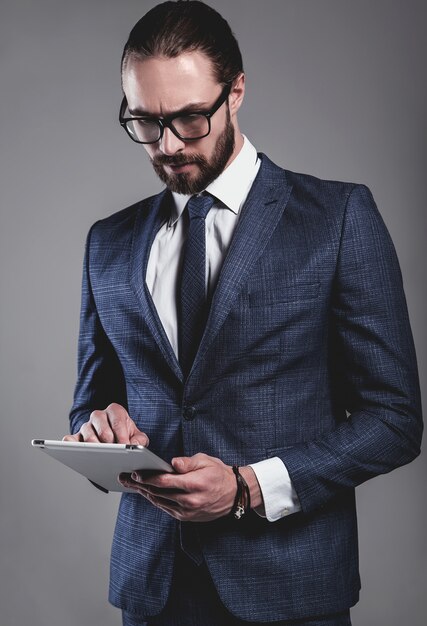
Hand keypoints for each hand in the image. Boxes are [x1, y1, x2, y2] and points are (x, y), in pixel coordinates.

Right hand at [63, 403, 148, 445]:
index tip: (125, 446)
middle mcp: (99, 416)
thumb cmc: (127, 437)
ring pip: (87, 434)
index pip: (117, 419)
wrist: (116, 442)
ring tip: (102, 457)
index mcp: (115, 411)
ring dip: (95, 447)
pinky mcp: (76, 437)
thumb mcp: (138, 437)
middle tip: (114, 453)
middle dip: (109, 441)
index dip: (121, 433)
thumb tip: (134, 445)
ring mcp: (87, 426)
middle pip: (101, 426)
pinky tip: (77, 453)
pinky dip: (71, 445)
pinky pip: (70, 439)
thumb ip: (140, 440)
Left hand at [119, 453, 261, 521]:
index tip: (135, 473)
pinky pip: (166, 508)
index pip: (165, 482)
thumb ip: (188, 463)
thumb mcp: (206, 461)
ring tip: (132, 485)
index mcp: (195, 484)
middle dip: (140, 485)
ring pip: (160, 502)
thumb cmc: (219, 474)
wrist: (235, 494)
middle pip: (158, 493)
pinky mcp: (187, 517)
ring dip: (144, 493)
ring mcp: (188, 512)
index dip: (148, 478)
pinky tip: (147, 493)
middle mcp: (190, 501)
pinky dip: (155, 500)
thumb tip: (173, 463)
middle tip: (125, 478)